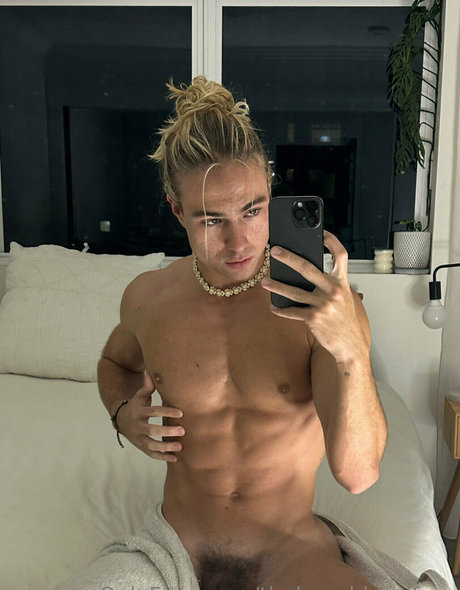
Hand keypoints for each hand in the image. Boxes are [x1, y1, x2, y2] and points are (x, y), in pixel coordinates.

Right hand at [116, 372, 184, 461]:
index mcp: (139, 412)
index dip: (167, 412)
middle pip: (152, 430)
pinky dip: (162, 457)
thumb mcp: (139, 396)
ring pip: (151, 445)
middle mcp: (137, 426)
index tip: (181, 413)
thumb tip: (150, 372)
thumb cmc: (136, 406)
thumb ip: (147, 387)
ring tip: (180, 447)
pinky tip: (175, 458)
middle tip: (183, 430)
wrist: (120, 421)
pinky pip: (151, 454)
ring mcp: (138, 438)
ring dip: (166, 447)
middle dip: (167, 431)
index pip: (153, 412)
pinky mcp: (141, 447)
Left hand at [261, 230, 369, 362]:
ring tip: (265, 282)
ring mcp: (323, 305)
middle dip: (288, 258)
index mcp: (342, 282)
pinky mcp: (313, 318)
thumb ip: (331, 285)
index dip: (331, 241)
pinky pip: (292, 311)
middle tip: (275, 251)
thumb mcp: (345, 298)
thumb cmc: (346, 321)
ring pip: (294, 291)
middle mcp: (333, 291)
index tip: (321, 233)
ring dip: (276, 286)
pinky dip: (281, 310)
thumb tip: (307, 273)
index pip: (340, 255)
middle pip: (307, 268)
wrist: (351, 345)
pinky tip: (274, 307)